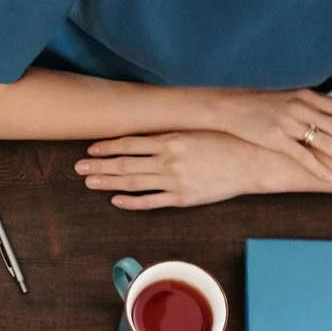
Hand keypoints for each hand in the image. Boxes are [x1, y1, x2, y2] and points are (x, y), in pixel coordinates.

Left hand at [77, 130, 304, 210]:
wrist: (254, 162)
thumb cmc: (228, 141)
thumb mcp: (198, 129)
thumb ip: (172, 133)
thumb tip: (150, 133)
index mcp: (171, 139)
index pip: (130, 143)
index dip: (107, 147)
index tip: (90, 149)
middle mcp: (168, 160)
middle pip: (124, 164)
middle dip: (99, 166)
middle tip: (77, 168)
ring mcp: (174, 180)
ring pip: (132, 183)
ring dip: (108, 183)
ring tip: (89, 182)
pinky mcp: (182, 197)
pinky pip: (151, 201)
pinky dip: (131, 201)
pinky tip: (115, 200)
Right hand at [211, 87, 331, 182]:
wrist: (226, 103)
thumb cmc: (258, 103)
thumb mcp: (288, 97)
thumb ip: (310, 104)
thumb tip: (331, 117)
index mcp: (308, 95)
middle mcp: (302, 107)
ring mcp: (288, 122)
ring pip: (326, 142)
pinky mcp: (273, 137)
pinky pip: (300, 155)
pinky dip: (317, 167)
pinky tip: (330, 178)